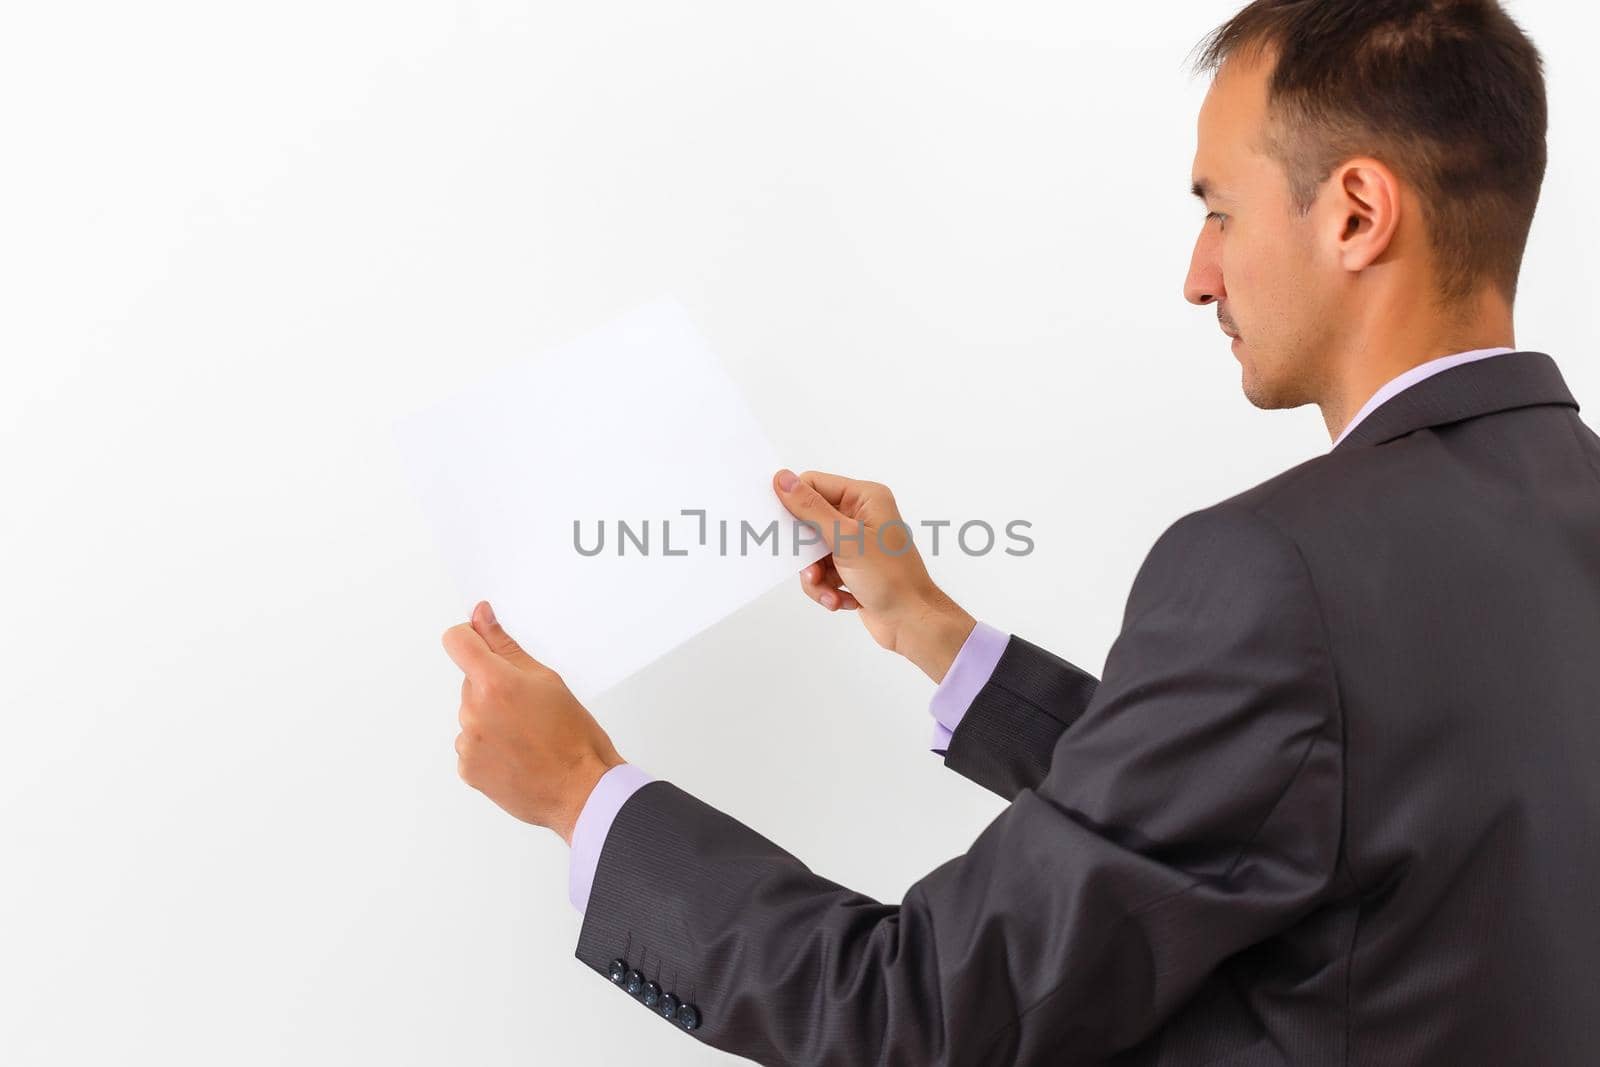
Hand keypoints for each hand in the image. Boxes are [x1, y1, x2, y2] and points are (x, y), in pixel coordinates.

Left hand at [442, 601, 623, 843]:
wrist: (580, 790)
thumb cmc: (574, 737)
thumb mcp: (547, 680)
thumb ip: (505, 647)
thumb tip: (481, 617)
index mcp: (493, 683)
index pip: (456, 641)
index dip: (471, 638)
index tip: (484, 645)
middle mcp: (473, 712)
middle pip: (470, 682)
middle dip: (493, 686)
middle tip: (528, 706)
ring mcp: (467, 743)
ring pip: (472, 714)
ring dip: (491, 718)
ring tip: (527, 735)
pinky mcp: (467, 769)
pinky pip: (471, 744)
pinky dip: (489, 746)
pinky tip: (518, 754)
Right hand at [773, 468, 975, 682]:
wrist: (911, 622)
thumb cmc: (892, 579)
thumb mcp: (845, 539)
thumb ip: (811, 509)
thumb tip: (783, 479)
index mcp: (865, 498)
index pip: (815, 484)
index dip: (795, 504)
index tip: (782, 525)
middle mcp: (861, 516)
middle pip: (810, 522)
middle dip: (806, 551)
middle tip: (810, 567)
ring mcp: (856, 544)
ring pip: (812, 552)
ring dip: (816, 576)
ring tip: (831, 591)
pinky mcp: (851, 568)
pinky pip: (822, 572)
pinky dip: (827, 588)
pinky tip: (842, 599)